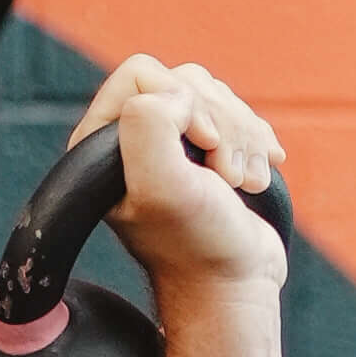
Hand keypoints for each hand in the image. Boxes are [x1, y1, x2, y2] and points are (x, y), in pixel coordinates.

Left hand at [71, 53, 287, 298]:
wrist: (235, 284)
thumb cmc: (198, 245)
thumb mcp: (162, 184)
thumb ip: (149, 123)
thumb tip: (177, 94)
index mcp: (100, 141)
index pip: (143, 73)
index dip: (183, 103)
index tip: (203, 148)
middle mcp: (130, 138)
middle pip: (186, 81)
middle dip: (221, 126)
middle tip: (225, 176)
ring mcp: (171, 144)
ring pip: (216, 96)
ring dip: (243, 138)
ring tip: (241, 182)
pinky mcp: (206, 152)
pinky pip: (237, 115)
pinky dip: (256, 144)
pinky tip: (254, 177)